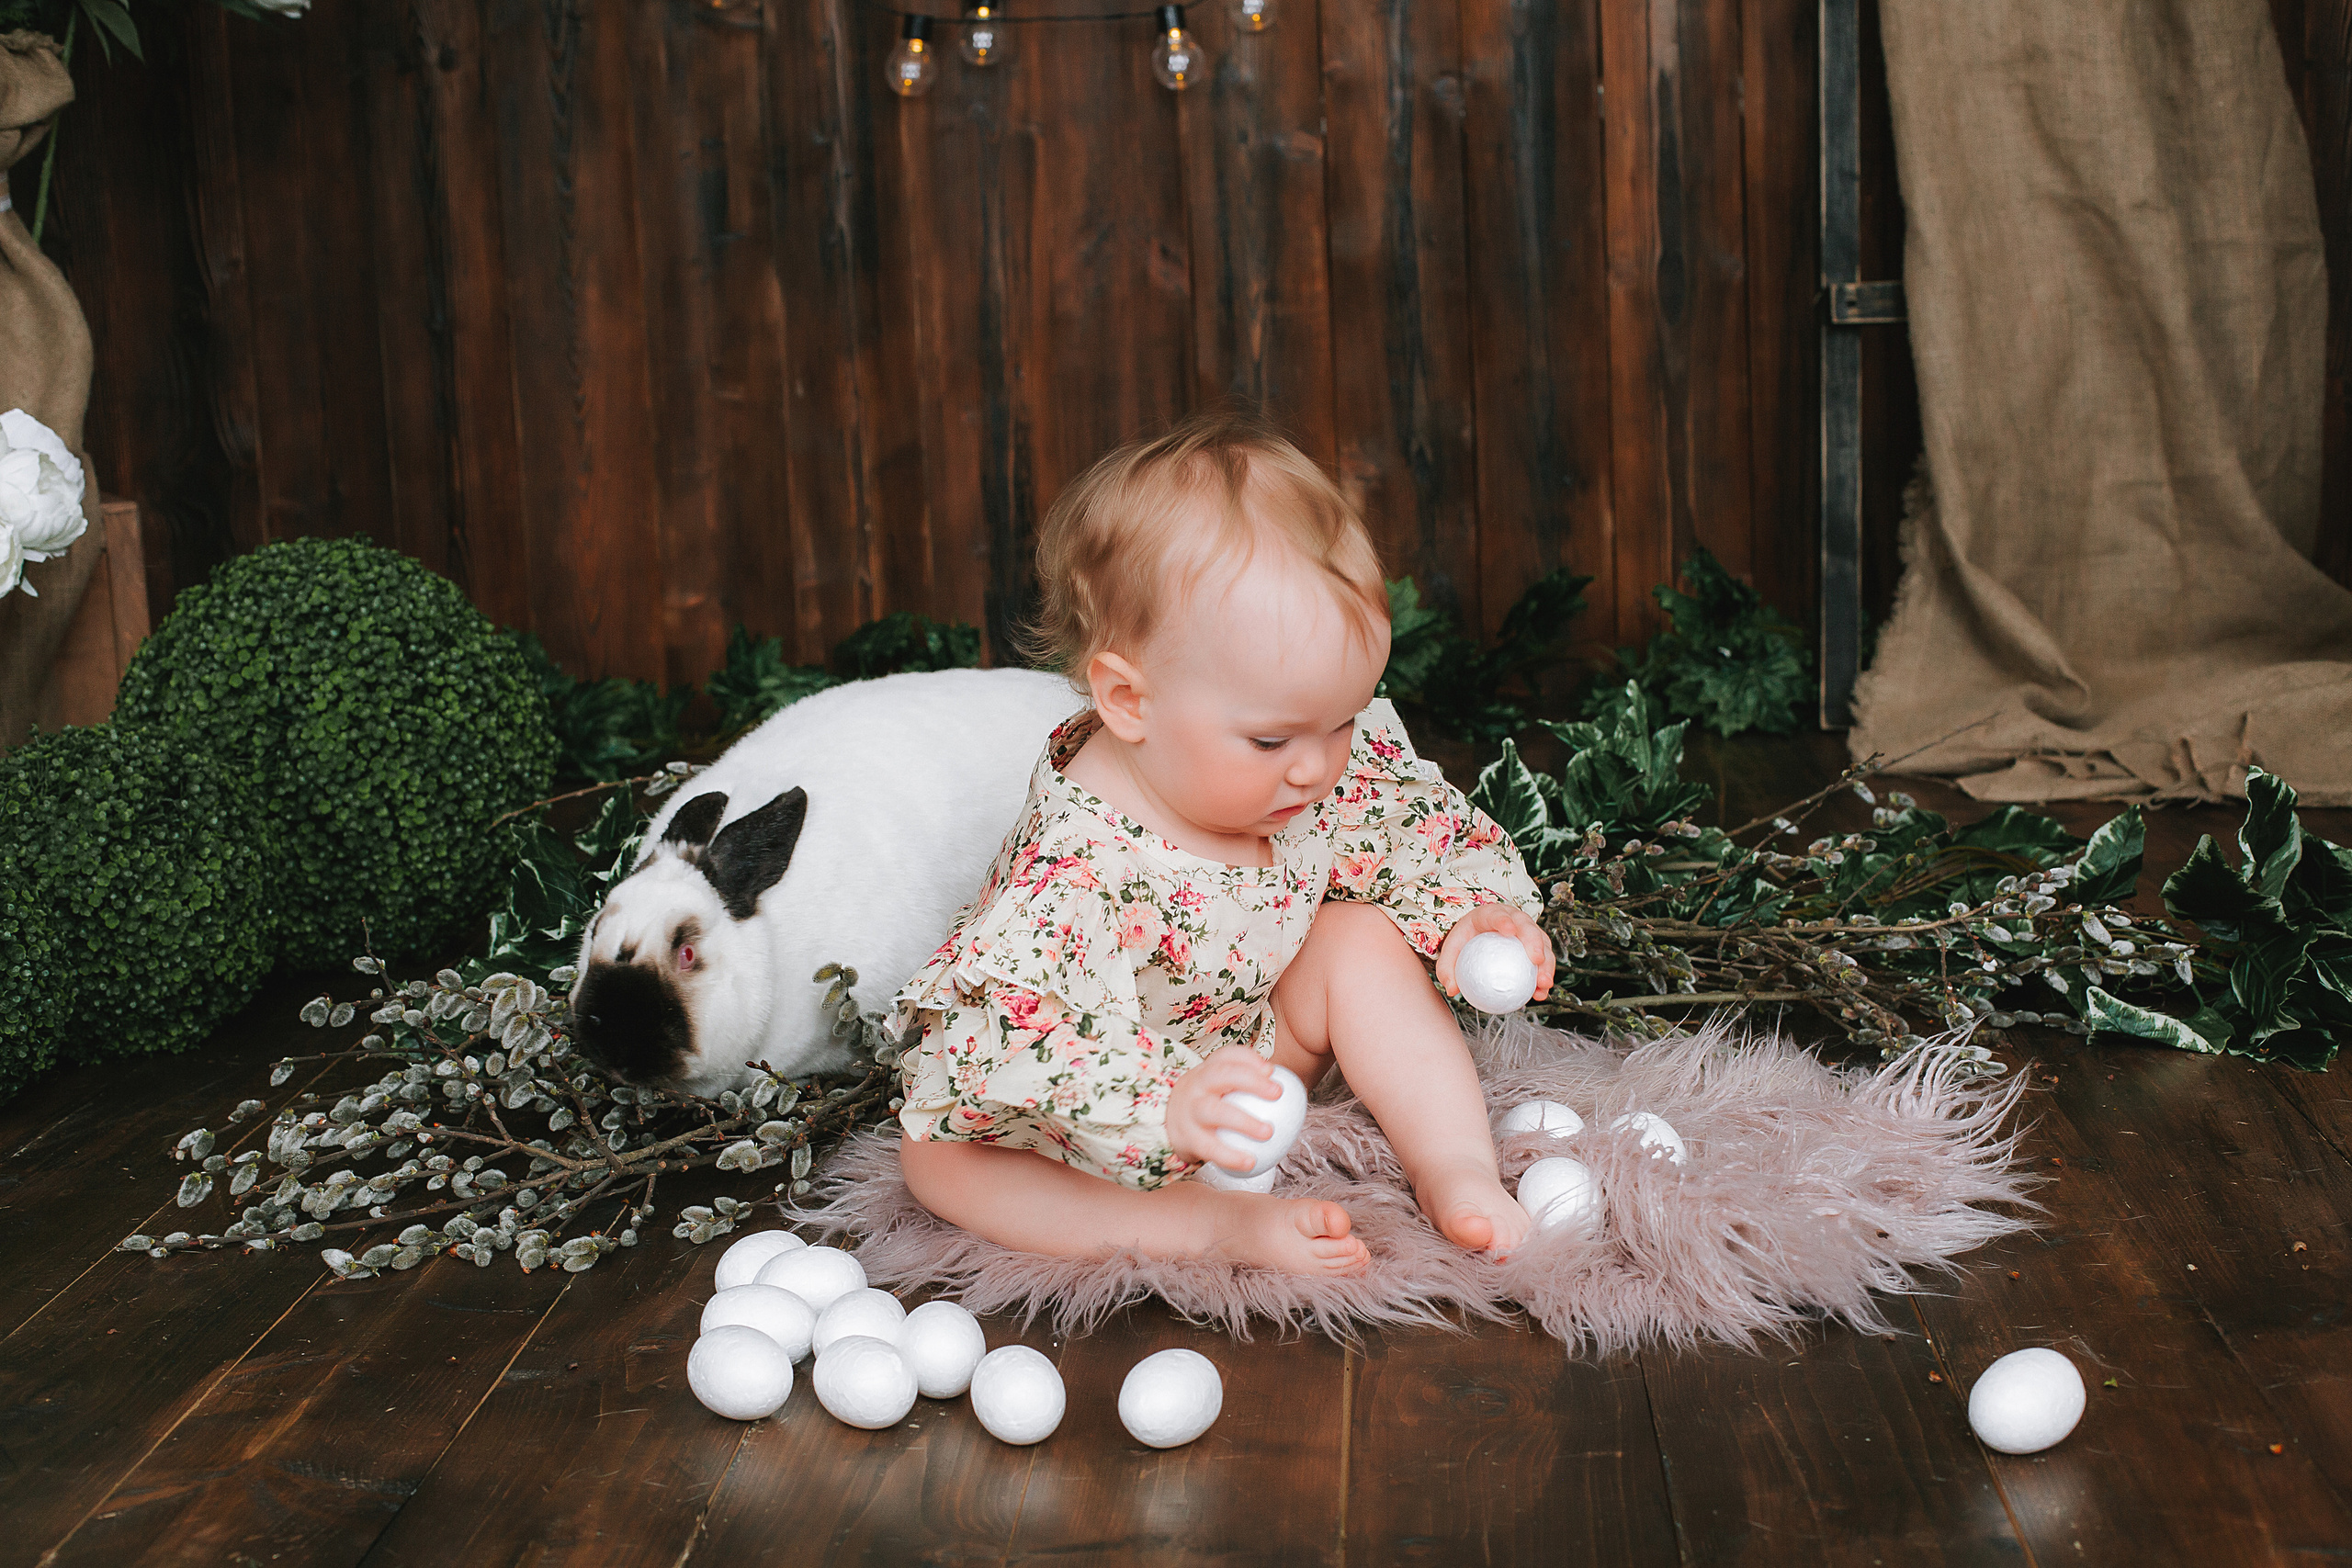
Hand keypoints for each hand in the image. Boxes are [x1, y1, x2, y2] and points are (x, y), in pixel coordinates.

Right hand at [1166, 1045, 1281, 1171]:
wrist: (1164, 1125)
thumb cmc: (1204, 1104)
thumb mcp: (1217, 1088)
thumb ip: (1245, 1085)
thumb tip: (1285, 1087)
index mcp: (1206, 1071)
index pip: (1226, 1056)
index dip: (1249, 1059)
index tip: (1270, 1070)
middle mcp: (1196, 1086)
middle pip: (1220, 1075)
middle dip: (1250, 1080)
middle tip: (1277, 1093)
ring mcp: (1189, 1112)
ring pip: (1214, 1111)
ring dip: (1243, 1121)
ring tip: (1268, 1132)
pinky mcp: (1187, 1139)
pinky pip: (1209, 1148)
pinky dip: (1230, 1156)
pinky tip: (1250, 1161)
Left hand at [1434, 902, 1555, 1002]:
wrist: (1477, 938)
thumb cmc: (1464, 943)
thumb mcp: (1450, 953)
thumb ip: (1447, 969)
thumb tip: (1452, 989)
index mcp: (1490, 914)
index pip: (1497, 915)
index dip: (1505, 920)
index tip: (1509, 931)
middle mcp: (1513, 919)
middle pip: (1527, 926)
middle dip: (1535, 941)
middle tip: (1536, 960)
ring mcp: (1527, 931)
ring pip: (1542, 943)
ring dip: (1547, 963)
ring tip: (1544, 983)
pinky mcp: (1535, 945)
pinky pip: (1543, 960)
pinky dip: (1544, 975)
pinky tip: (1541, 993)